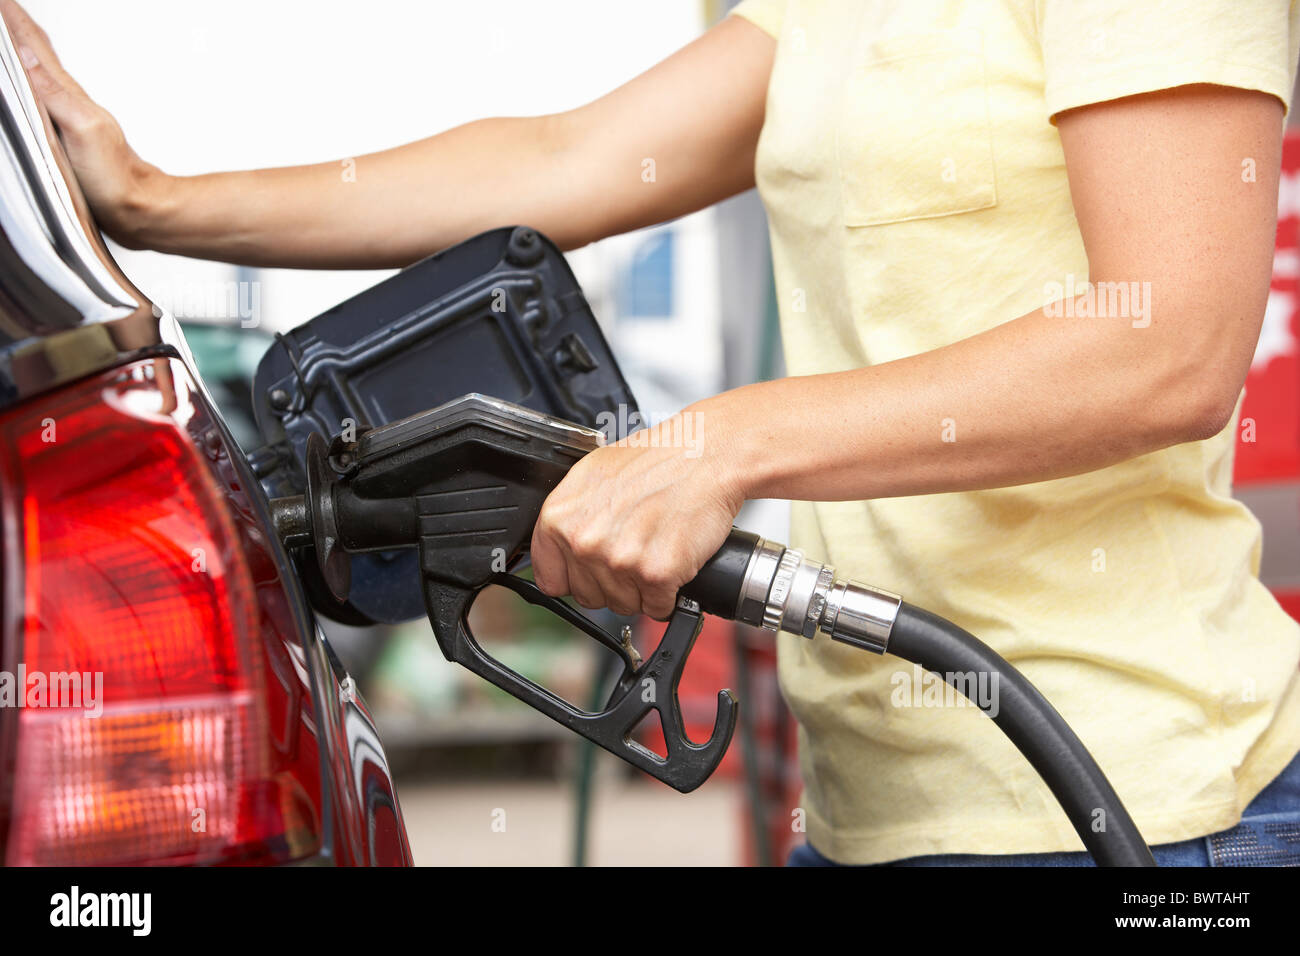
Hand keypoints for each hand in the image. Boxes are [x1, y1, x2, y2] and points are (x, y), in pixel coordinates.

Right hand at [1, 0, 163, 245]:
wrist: (138, 207)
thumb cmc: (114, 177)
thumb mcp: (82, 129)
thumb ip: (53, 92)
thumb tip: (23, 57)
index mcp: (64, 94)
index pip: (33, 45)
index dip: (14, 21)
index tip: (2, 2)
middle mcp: (66, 100)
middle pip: (35, 51)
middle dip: (14, 24)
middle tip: (3, 6)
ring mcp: (67, 116)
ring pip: (38, 70)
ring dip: (21, 45)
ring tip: (9, 27)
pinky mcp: (68, 135)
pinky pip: (41, 95)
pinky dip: (29, 77)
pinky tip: (29, 79)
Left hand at [531, 404, 746, 619]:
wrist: (705, 454)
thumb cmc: (656, 459)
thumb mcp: (592, 475)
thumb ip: (570, 516)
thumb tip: (560, 548)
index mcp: (560, 518)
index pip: (551, 579)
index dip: (577, 576)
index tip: (592, 569)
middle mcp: (584, 541)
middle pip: (589, 597)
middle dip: (612, 582)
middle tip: (635, 549)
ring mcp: (620, 560)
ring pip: (623, 605)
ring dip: (641, 588)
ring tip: (655, 548)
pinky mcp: (656, 574)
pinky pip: (656, 608)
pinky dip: (668, 593)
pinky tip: (672, 561)